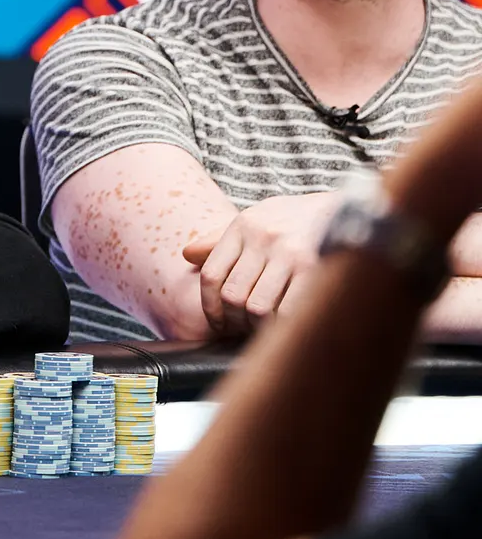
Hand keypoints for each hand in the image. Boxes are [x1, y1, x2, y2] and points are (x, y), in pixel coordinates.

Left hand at [181, 191, 338, 337]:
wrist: (350, 208)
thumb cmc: (297, 219)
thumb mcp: (258, 218)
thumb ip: (222, 239)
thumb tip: (187, 255)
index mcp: (244, 226)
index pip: (211, 275)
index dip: (210, 307)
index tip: (217, 322)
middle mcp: (264, 238)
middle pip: (233, 296)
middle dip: (234, 321)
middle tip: (243, 329)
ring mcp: (290, 254)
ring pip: (258, 308)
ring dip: (258, 327)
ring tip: (264, 329)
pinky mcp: (315, 269)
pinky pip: (289, 311)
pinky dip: (284, 326)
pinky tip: (286, 326)